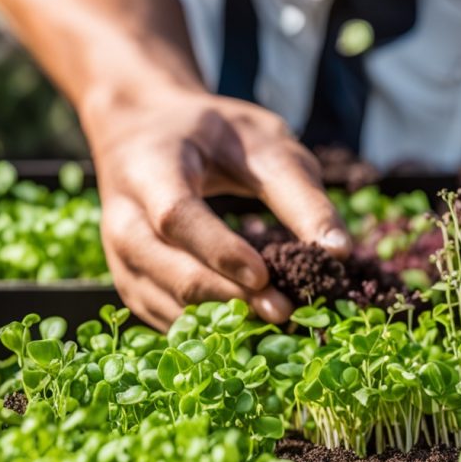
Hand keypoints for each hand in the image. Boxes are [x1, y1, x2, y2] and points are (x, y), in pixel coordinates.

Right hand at [83, 87, 350, 328]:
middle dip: (229, 297)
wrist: (145, 130)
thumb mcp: (263, 144)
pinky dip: (209, 331)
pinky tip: (252, 329)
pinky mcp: (133, 286)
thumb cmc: (213, 134)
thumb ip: (300, 195)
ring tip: (276, 324)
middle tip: (286, 312)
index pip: (177, 217)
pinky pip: (167, 321)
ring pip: (167, 305)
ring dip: (222, 322)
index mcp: (149, 169)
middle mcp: (122, 219)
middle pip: (169, 271)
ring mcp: (121, 259)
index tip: (265, 276)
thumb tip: (339, 253)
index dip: (219, 250)